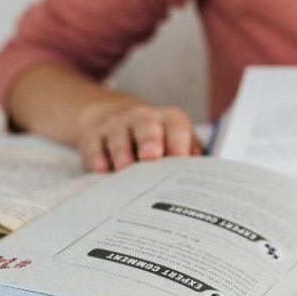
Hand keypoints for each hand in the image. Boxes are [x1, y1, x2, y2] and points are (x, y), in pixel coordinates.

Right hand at [76, 98, 201, 171]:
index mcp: (169, 120)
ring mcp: (116, 125)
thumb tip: (203, 179)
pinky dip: (97, 157)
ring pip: (119, 136)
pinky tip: (101, 169)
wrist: (111, 116)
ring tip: (125, 168)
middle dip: (150, 140)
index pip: (177, 127)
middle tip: (152, 155)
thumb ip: (190, 155)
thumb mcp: (175, 139)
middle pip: (147, 126)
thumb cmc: (154, 137)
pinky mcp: (93, 135)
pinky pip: (94, 146)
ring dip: (122, 153)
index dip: (179, 143)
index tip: (180, 160)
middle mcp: (143, 118)